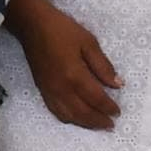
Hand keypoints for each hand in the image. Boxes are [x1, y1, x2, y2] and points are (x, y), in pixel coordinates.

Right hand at [10, 0, 122, 130]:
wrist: (32, 25)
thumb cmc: (62, 30)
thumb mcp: (88, 42)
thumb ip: (103, 66)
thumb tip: (117, 84)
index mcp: (75, 75)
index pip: (96, 98)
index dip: (108, 107)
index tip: (118, 112)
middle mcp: (62, 88)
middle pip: (83, 112)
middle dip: (98, 121)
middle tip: (111, 125)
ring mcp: (50, 91)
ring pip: (69, 115)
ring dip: (84, 123)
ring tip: (97, 125)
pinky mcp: (42, 90)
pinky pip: (56, 111)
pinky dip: (68, 118)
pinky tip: (76, 118)